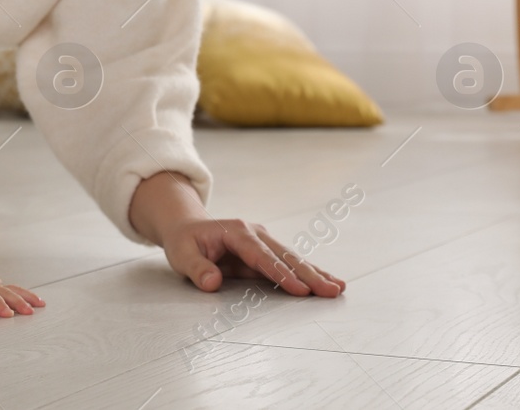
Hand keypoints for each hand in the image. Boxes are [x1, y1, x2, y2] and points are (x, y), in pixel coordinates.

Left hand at [161, 217, 345, 296]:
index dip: (280, 273)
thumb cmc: (184, 242)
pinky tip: (327, 282)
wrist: (187, 227)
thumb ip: (197, 268)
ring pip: (293, 259)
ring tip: (338, 288)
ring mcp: (263, 241)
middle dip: (309, 274)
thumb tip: (212, 283)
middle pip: (285, 256)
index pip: (260, 256)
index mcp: (236, 231)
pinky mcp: (266, 251)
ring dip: (315, 274)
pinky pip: (289, 264)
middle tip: (331, 291)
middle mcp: (255, 233)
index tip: (299, 290)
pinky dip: (308, 274)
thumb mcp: (181, 254)